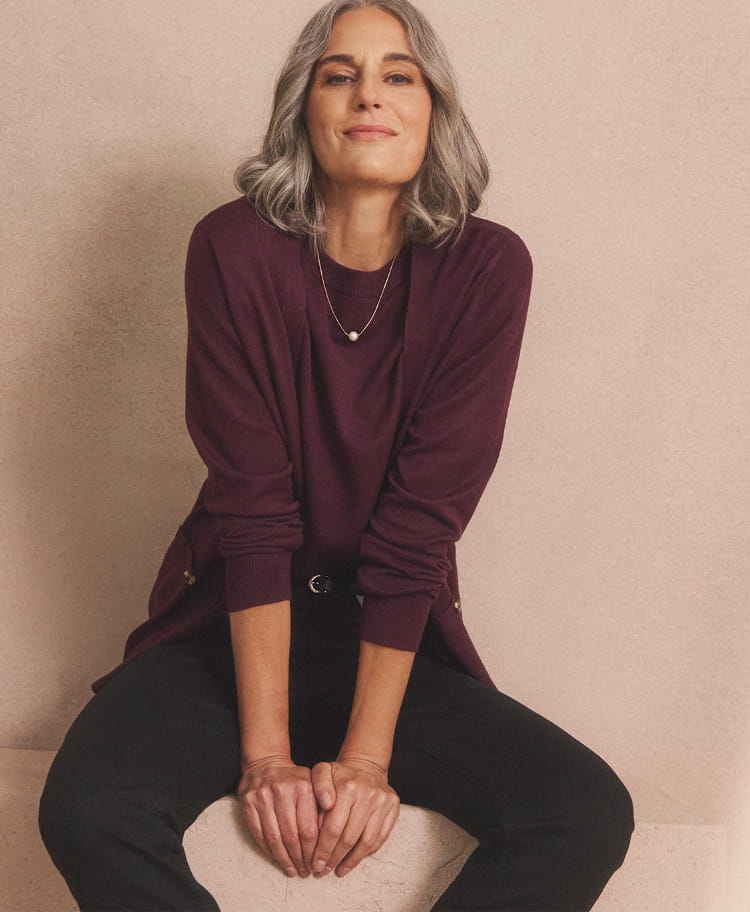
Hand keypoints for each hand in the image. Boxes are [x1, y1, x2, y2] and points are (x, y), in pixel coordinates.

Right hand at [237, 755, 322, 877]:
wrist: (266, 763)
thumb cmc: (294, 779)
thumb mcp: (313, 785)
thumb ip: (322, 808)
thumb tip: (330, 840)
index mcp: (302, 787)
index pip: (309, 829)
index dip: (313, 851)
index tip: (317, 863)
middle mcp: (281, 791)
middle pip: (292, 837)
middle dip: (300, 859)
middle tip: (306, 871)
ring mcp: (262, 797)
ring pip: (274, 839)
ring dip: (284, 859)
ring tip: (293, 870)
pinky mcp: (248, 803)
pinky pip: (259, 834)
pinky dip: (268, 851)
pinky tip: (277, 859)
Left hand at [310, 757, 399, 877]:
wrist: (366, 766)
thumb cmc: (340, 774)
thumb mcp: (322, 771)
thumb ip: (318, 785)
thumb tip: (326, 804)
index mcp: (347, 786)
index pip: (333, 827)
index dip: (323, 849)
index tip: (316, 862)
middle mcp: (368, 794)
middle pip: (349, 837)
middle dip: (334, 858)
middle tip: (323, 869)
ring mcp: (383, 802)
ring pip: (367, 841)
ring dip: (351, 860)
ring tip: (339, 869)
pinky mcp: (393, 808)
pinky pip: (380, 838)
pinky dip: (367, 853)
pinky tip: (354, 859)